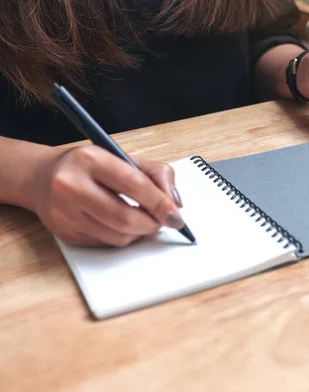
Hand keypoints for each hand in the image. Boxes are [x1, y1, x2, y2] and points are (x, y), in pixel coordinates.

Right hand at [28, 145, 183, 246]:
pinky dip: (122, 237)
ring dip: (139, 233)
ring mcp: (64, 212)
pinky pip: (105, 243)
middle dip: (152, 224)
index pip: (135, 185)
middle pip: (125, 218)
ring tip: (144, 221)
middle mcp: (72, 185)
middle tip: (163, 222)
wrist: (41, 176)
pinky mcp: (64, 232)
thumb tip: (175, 202)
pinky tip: (123, 225)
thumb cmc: (88, 166)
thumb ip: (156, 174)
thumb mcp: (122, 157)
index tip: (176, 214)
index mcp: (91, 159)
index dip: (160, 203)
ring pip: (117, 236)